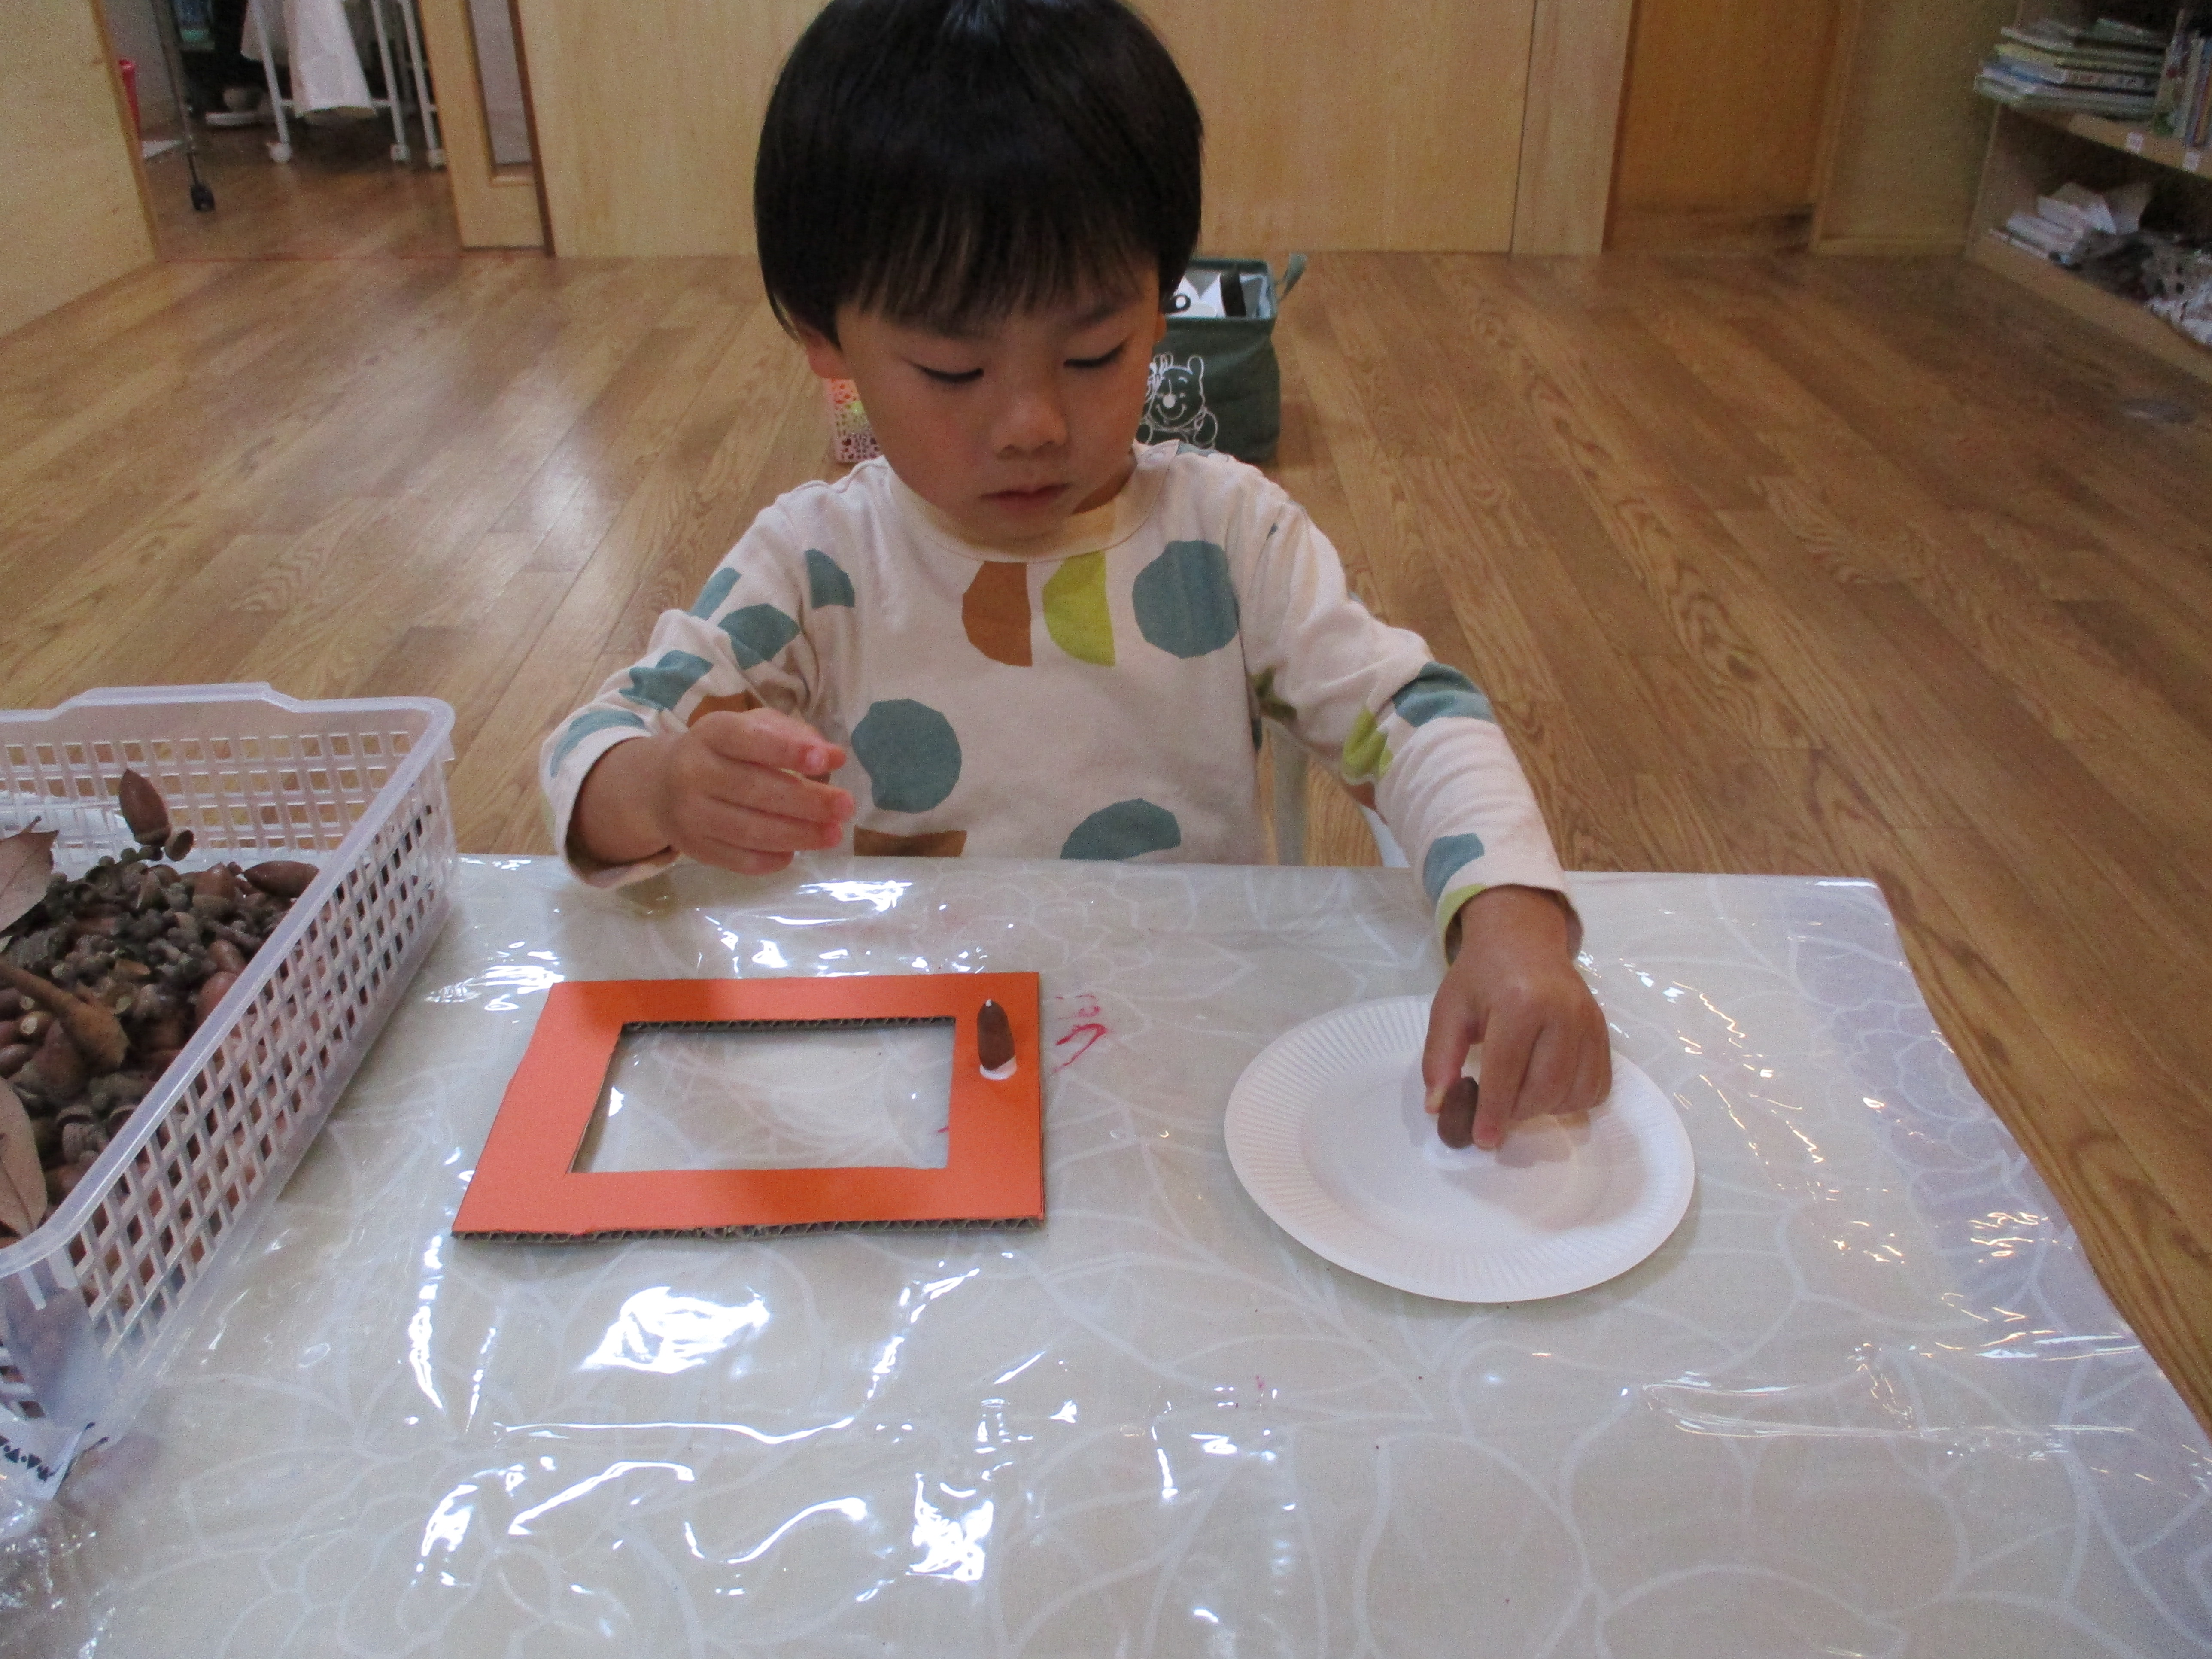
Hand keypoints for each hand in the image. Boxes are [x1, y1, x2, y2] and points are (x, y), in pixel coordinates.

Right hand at [571, 707, 854, 874]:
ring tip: (833, 834)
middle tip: (845, 806)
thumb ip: (790, 734)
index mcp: (711, 733)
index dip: (788, 750)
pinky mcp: (694, 848)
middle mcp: (693, 772)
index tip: (829, 759)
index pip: (749, 740)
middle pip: (754, 790)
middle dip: (806, 801)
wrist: (661, 785)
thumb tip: (832, 757)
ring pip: (749, 830)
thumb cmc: (725, 751)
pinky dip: (772, 859)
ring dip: (798, 835)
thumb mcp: (751, 727)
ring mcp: (690, 814)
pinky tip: (796, 851)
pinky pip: (738, 860)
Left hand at [1422, 885, 1609, 1150]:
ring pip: (1574, 1092)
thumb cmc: (1482, 977)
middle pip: (1545, 1087)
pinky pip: (1597, 1085)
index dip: (1493, 1110)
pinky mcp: (1604, 1031)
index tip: (1483, 1139)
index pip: (1506, 1069)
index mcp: (1519, 1001)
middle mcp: (1562, 1011)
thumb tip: (1438, 1107)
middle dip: (1518, 1113)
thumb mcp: (1449, 1008)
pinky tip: (1548, 1091)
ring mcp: (1589, 1022)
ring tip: (1519, 1097)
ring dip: (1544, 1109)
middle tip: (1497, 1115)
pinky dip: (1573, 1101)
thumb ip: (1440, 1057)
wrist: (1523, 942)